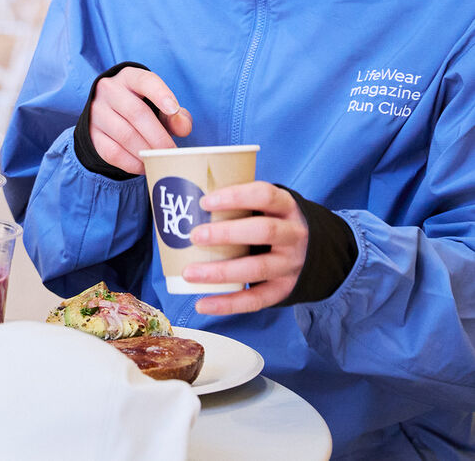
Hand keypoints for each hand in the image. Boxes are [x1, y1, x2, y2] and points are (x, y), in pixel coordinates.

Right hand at [86, 67, 192, 174]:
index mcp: (129, 78)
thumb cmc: (142, 107)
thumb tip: (182, 127)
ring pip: (125, 135)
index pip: (145, 81)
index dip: (160, 94)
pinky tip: (144, 165)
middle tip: (172, 151)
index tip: (173, 109)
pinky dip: (132, 163)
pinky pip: (113, 152)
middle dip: (158, 136)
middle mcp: (109, 90)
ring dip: (146, 151)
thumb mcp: (160, 105)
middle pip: (136, 112)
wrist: (108, 114)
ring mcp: (97, 112)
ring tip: (160, 159)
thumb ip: (176, 116)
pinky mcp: (91, 134)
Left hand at [186, 182, 308, 315]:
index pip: (265, 195)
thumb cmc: (271, 220)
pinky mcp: (285, 289)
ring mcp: (291, 264)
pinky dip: (228, 304)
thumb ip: (233, 197)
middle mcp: (293, 235)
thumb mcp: (264, 204)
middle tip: (194, 235)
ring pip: (258, 268)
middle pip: (264, 231)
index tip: (204, 201)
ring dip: (221, 272)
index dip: (236, 197)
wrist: (313, 250)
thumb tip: (176, 184)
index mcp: (286, 207)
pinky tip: (202, 304)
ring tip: (189, 273)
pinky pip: (257, 299)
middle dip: (227, 234)